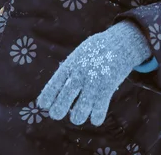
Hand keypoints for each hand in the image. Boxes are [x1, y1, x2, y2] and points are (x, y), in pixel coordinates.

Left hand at [36, 21, 150, 125]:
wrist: (118, 43)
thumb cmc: (94, 52)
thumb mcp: (78, 56)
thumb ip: (68, 72)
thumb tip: (56, 93)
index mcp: (70, 65)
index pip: (54, 84)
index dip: (47, 97)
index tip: (43, 105)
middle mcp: (79, 74)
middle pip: (64, 99)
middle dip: (58, 111)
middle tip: (56, 114)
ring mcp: (93, 82)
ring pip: (81, 110)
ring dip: (77, 117)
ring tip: (77, 117)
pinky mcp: (107, 87)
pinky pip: (99, 110)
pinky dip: (96, 118)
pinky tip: (95, 117)